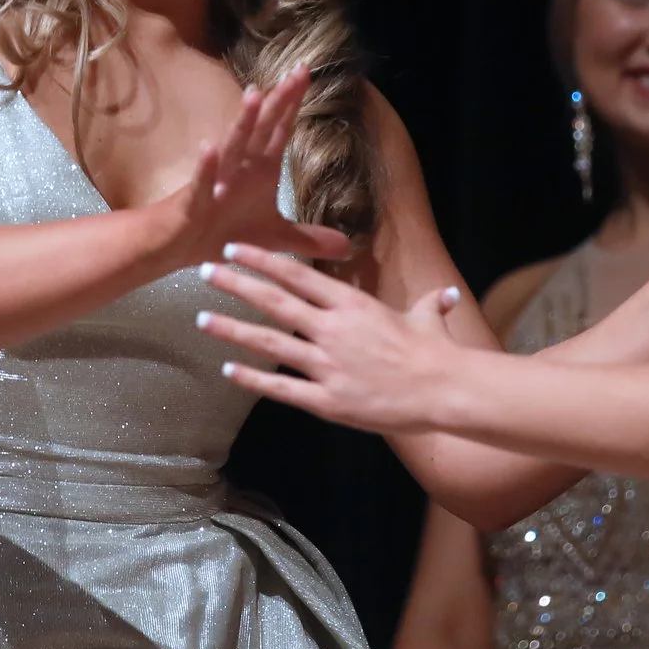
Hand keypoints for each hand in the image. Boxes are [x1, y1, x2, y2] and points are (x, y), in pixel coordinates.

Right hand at [162, 70, 350, 268]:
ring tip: (256, 94)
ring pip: (232, 146)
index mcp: (259, 169)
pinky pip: (201, 182)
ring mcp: (217, 180)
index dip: (293, 103)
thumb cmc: (225, 233)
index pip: (281, 130)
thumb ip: (308, 237)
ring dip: (243, 122)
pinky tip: (209, 147)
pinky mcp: (195, 200)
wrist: (181, 246)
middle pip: (263, 128)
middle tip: (296, 70)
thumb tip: (346, 247)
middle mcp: (240, 167)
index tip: (307, 72)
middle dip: (279, 100)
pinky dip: (206, 166)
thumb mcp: (275, 238)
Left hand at [200, 244, 466, 433]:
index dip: (263, 260)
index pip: (298, 275)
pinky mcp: (328, 400)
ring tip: (202, 319)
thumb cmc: (436, 353)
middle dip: (236, 284)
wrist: (445, 391)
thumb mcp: (428, 318)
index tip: (235, 248)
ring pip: (270, 343)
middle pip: (275, 301)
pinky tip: (228, 370)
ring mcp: (328, 365)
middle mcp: (334, 330)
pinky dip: (253, 380)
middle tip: (205, 270)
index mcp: (352, 305)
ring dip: (232, 330)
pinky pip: (283, 388)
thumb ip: (428, 303)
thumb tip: (446, 295)